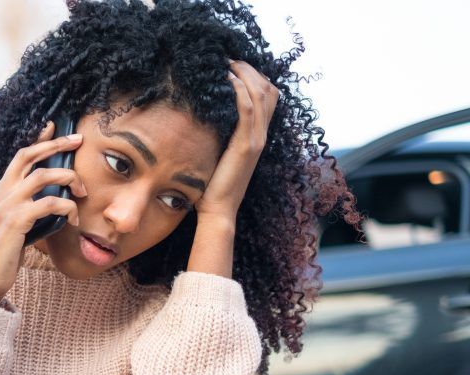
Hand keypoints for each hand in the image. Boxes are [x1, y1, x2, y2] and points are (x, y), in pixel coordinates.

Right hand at [0, 120, 86, 304]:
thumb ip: (26, 211)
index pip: (18, 158)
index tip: (53, 127)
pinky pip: (49, 203)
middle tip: (78, 140)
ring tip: (83, 192)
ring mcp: (5, 205)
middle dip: (55, 144)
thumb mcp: (14, 228)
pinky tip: (75, 220)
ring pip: (42, 176)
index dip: (37, 140)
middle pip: (28, 155)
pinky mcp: (15, 220)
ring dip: (68, 179)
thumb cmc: (3, 257)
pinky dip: (67, 208)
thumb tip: (53, 203)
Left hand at [193, 59, 279, 223]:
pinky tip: (227, 81)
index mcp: (258, 136)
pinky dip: (239, 91)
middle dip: (250, 70)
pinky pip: (247, 110)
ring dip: (244, 75)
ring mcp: (256, 140)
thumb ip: (223, 137)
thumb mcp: (222, 155)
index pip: (269, 96)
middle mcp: (261, 135)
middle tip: (230, 59)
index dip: (256, 76)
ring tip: (228, 64)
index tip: (235, 65)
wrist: (219, 210)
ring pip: (260, 95)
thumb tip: (210, 117)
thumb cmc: (215, 186)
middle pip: (268, 90)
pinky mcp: (245, 146)